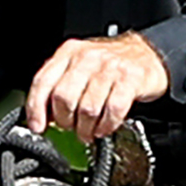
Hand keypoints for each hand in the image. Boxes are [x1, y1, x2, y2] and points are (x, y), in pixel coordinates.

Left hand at [27, 31, 167, 146]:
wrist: (148, 54)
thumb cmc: (111, 66)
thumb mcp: (80, 68)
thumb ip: (59, 87)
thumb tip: (43, 117)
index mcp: (69, 53)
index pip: (43, 81)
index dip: (36, 108)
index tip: (38, 127)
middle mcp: (87, 57)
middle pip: (64, 98)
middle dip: (66, 121)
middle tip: (72, 128)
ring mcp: (109, 67)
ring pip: (87, 108)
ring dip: (86, 128)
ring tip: (89, 132)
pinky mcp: (130, 79)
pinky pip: (113, 110)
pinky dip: (106, 125)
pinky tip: (104, 127)